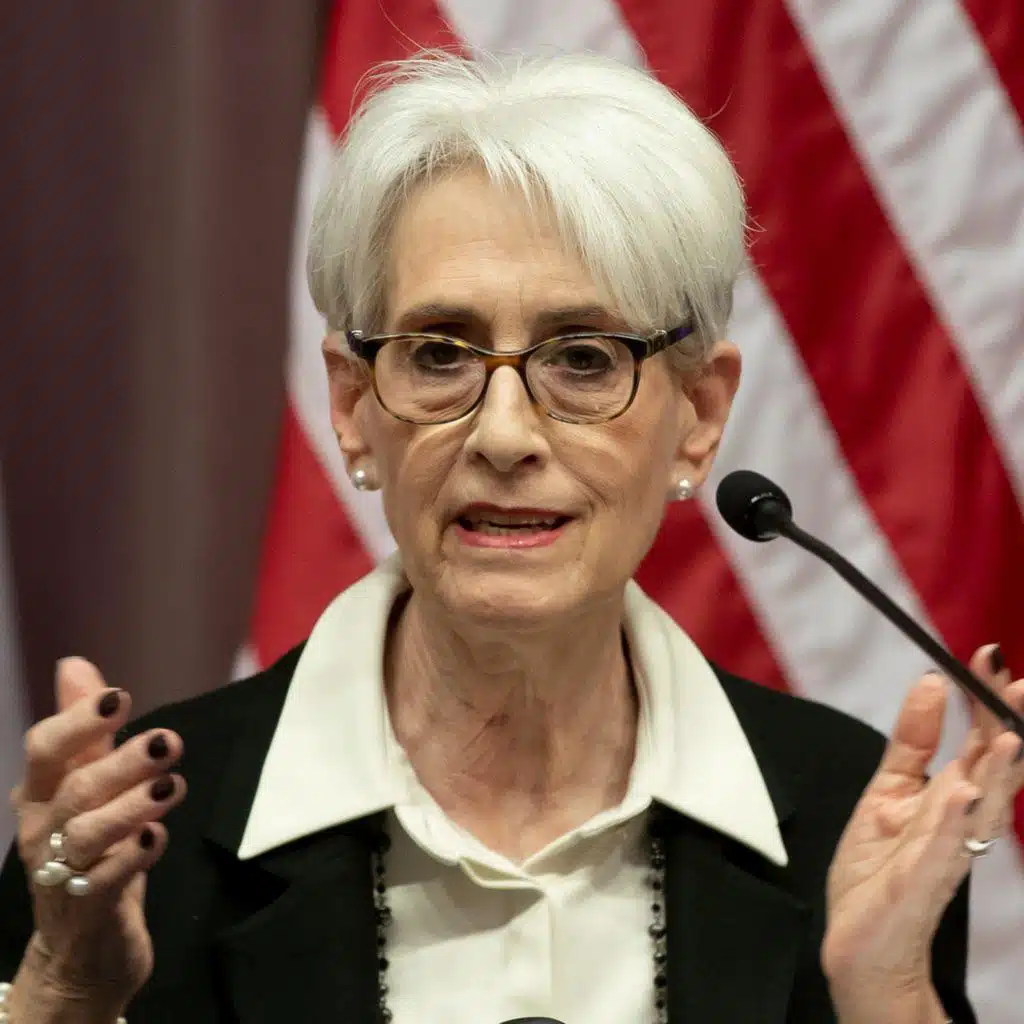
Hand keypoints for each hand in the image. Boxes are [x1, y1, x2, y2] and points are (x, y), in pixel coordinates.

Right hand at [8, 658, 185, 1010]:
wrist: (83, 947)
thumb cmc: (92, 849)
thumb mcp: (87, 784)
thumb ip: (86, 729)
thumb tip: (74, 663)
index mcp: (43, 792)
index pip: (46, 749)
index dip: (79, 722)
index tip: (119, 697)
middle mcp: (45, 829)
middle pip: (76, 788)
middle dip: (121, 761)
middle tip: (168, 741)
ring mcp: (63, 872)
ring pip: (91, 833)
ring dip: (133, 804)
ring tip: (172, 785)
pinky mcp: (90, 909)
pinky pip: (108, 879)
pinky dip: (134, 855)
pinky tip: (157, 835)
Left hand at [822, 645, 1023, 1005]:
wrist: (861, 943)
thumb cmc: (879, 870)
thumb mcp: (888, 789)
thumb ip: (912, 740)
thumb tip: (931, 682)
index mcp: (951, 798)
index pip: (980, 743)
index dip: (987, 702)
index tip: (989, 656)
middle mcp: (958, 824)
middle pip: (991, 771)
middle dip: (1008, 730)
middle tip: (1018, 686)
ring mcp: (943, 855)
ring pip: (978, 809)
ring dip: (995, 774)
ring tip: (1007, 736)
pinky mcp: (920, 884)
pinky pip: (941, 851)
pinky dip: (952, 822)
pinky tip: (959, 793)